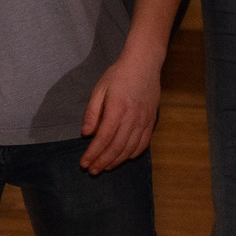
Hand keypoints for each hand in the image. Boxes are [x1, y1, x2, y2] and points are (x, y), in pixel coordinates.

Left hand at [78, 47, 163, 172]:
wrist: (144, 64)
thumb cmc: (119, 75)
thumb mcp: (99, 89)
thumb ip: (92, 112)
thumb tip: (86, 133)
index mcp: (117, 109)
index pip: (103, 138)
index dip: (93, 154)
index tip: (84, 163)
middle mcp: (132, 118)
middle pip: (116, 147)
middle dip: (103, 162)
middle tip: (92, 171)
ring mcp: (144, 121)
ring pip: (130, 149)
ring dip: (116, 161)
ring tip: (105, 167)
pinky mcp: (151, 121)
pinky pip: (143, 143)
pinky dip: (133, 154)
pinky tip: (124, 158)